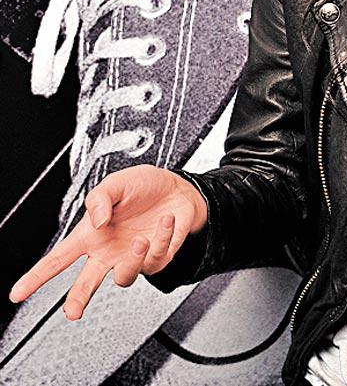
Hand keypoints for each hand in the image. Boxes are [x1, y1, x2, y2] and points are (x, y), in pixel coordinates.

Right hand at [8, 164, 207, 320]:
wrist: (179, 189)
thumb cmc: (144, 186)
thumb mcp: (118, 183)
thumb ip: (101, 198)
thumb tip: (96, 219)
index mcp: (92, 235)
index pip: (59, 258)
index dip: (36, 276)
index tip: (18, 292)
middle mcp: (109, 251)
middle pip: (87, 283)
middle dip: (77, 299)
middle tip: (72, 312)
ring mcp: (132, 258)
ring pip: (124, 276)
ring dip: (132, 259)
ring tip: (140, 238)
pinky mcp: (157, 259)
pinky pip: (157, 257)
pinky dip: (163, 237)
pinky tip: (166, 221)